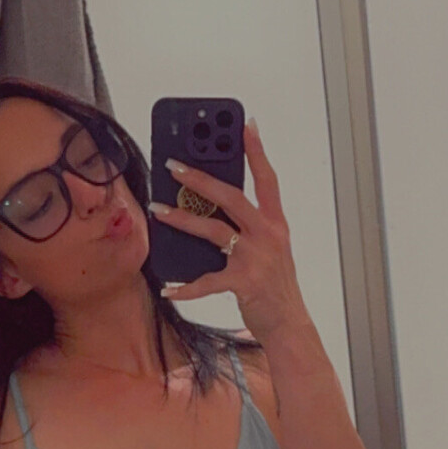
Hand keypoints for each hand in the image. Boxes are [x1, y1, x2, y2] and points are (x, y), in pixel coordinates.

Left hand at [148, 119, 308, 342]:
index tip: (246, 125)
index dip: (257, 151)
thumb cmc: (275, 286)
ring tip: (158, 210)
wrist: (289, 324)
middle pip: (231, 196)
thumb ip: (249, 228)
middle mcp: (268, 235)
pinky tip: (169, 288)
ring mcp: (256, 258)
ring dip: (182, 218)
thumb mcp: (271, 249)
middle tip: (174, 165)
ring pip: (213, 230)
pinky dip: (186, 287)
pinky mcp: (244, 282)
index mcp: (276, 224)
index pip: (268, 179)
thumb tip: (212, 209)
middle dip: (200, 178)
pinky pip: (207, 281)